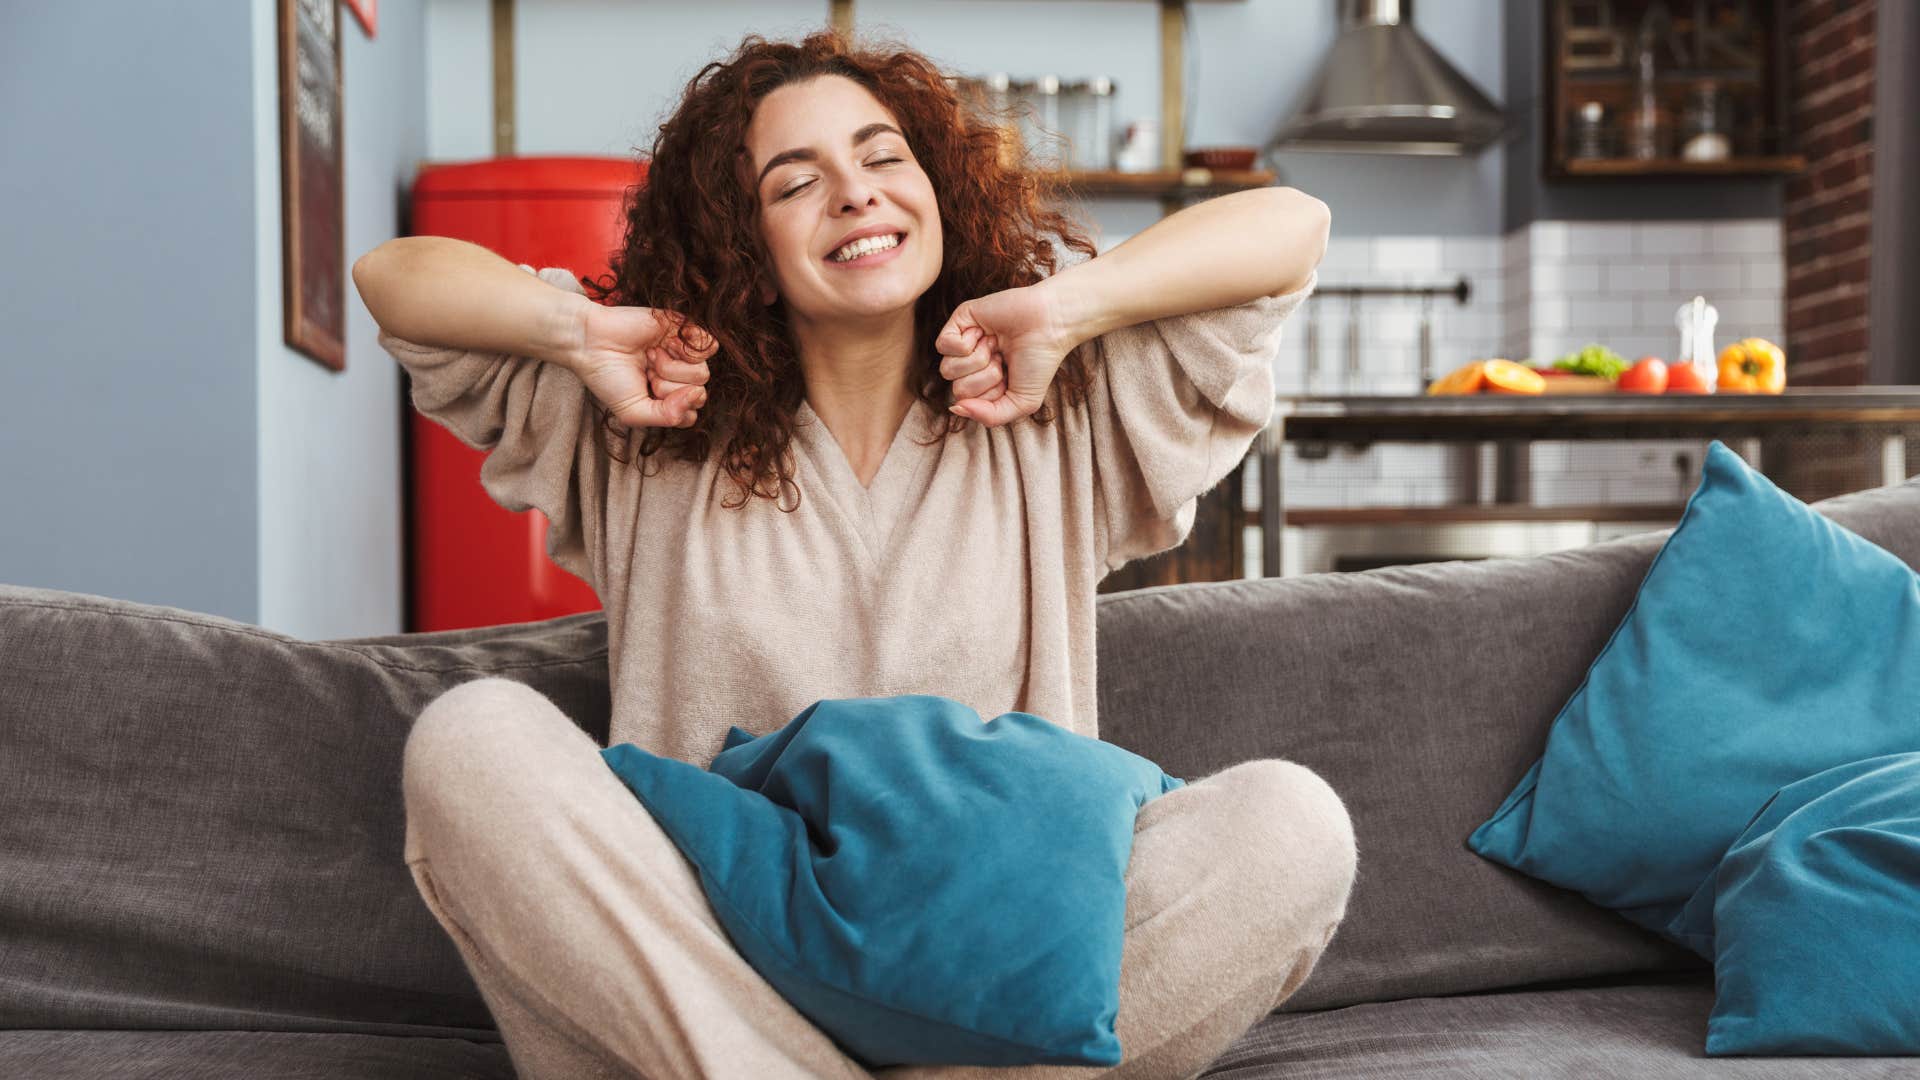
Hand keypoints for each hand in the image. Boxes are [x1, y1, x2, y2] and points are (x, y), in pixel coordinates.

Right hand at [572, 304, 716, 428]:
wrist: (592, 341)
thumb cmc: (609, 377)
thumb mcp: (634, 413)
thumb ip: (668, 417)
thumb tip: (697, 395)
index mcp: (667, 397)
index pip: (691, 413)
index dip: (672, 408)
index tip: (648, 395)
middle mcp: (677, 377)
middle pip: (699, 394)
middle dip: (670, 389)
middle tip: (647, 375)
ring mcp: (682, 354)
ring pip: (703, 373)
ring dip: (673, 369)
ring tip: (651, 358)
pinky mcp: (684, 330)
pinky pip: (710, 345)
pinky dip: (688, 349)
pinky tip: (665, 345)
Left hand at [934, 283, 1076, 426]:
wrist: (1051, 325)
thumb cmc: (1039, 362)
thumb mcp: (1021, 403)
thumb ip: (989, 416)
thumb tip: (955, 408)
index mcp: (981, 384)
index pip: (967, 403)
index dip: (990, 393)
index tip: (1009, 377)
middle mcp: (969, 365)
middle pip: (957, 389)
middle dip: (985, 377)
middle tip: (1003, 359)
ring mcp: (963, 342)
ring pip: (947, 369)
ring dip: (978, 360)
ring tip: (995, 346)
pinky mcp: (959, 320)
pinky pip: (943, 345)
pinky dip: (967, 343)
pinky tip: (984, 333)